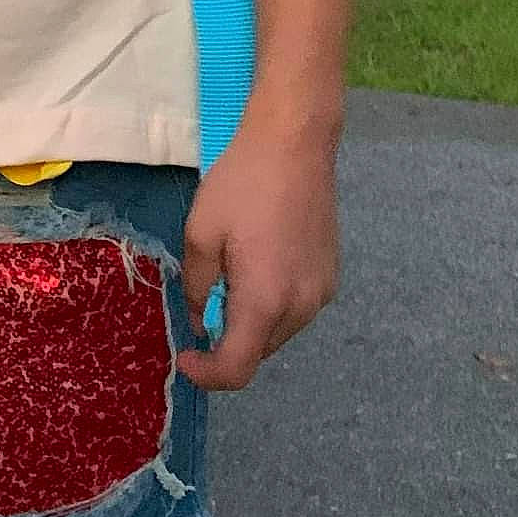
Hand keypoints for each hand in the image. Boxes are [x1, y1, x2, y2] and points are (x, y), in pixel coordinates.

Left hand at [175, 101, 340, 391]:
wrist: (295, 141)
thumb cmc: (242, 182)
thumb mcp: (201, 232)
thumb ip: (197, 287)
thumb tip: (202, 320)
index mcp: (266, 301)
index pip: (238, 368)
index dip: (208, 374)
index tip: (186, 355)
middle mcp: (302, 307)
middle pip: (259, 350)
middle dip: (227, 339)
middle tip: (205, 299)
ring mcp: (322, 291)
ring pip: (278, 330)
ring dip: (251, 320)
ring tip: (233, 272)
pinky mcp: (331, 274)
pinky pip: (296, 307)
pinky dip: (273, 302)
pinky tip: (259, 262)